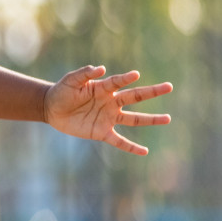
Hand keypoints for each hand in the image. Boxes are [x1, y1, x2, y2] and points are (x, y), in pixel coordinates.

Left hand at [44, 65, 172, 155]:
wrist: (52, 109)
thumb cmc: (62, 91)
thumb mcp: (71, 80)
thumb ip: (84, 73)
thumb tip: (100, 68)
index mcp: (103, 88)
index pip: (118, 82)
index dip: (125, 78)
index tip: (135, 74)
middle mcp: (111, 102)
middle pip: (135, 97)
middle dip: (152, 92)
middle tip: (169, 86)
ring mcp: (108, 118)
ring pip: (134, 119)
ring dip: (150, 119)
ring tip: (168, 118)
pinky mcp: (102, 132)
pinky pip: (119, 141)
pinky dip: (131, 147)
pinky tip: (145, 151)